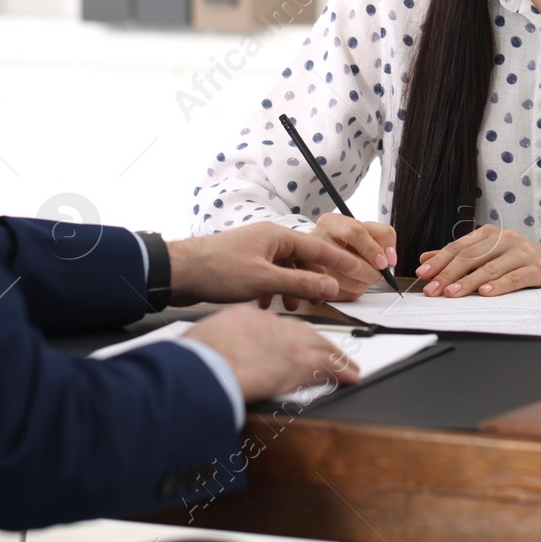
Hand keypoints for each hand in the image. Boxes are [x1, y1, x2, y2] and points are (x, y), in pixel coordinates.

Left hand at [166, 222, 368, 306]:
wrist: (179, 272)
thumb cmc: (216, 269)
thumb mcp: (264, 280)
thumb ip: (300, 283)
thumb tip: (328, 285)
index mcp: (276, 236)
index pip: (319, 246)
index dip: (341, 260)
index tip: (360, 269)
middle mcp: (268, 240)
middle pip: (303, 259)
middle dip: (313, 280)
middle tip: (327, 295)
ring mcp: (255, 252)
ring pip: (285, 270)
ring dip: (291, 288)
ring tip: (292, 305)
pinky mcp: (243, 265)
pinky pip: (269, 277)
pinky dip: (273, 291)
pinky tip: (266, 305)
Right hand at [187, 304, 360, 403]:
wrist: (204, 368)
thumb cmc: (196, 359)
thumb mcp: (202, 340)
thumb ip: (215, 342)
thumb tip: (210, 350)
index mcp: (246, 317)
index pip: (274, 324)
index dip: (287, 334)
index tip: (291, 342)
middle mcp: (270, 325)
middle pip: (303, 330)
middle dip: (318, 341)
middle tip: (329, 350)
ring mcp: (287, 343)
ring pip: (320, 345)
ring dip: (334, 355)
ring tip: (347, 366)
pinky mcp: (299, 363)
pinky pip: (330, 366)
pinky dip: (343, 371)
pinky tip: (351, 377)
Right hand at [292, 213, 397, 305]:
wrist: (325, 253)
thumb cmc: (349, 240)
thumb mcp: (367, 229)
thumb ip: (384, 236)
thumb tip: (389, 260)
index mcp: (330, 223)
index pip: (355, 232)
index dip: (373, 249)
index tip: (383, 262)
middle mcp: (316, 242)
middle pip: (352, 263)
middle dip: (373, 272)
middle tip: (378, 273)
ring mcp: (312, 266)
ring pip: (351, 284)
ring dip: (365, 284)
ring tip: (363, 276)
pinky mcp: (315, 287)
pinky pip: (345, 296)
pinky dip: (354, 292)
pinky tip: (352, 282)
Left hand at [415, 224, 540, 296]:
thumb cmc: (516, 259)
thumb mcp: (487, 253)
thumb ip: (459, 256)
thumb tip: (426, 259)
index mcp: (489, 233)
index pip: (458, 247)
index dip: (439, 260)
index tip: (423, 274)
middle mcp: (505, 239)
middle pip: (471, 257)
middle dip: (448, 274)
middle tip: (433, 289)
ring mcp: (522, 252)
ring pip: (490, 268)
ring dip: (468, 282)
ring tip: (452, 293)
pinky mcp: (537, 268)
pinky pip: (514, 278)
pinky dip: (498, 285)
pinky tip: (484, 293)